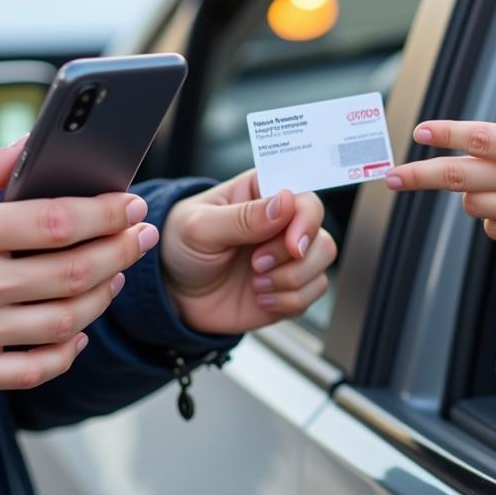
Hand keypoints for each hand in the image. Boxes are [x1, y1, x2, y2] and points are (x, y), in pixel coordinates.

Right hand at [0, 142, 157, 394]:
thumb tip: (34, 145)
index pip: (57, 220)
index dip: (107, 213)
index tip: (133, 205)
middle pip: (73, 270)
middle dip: (121, 250)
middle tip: (143, 236)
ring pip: (65, 319)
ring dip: (103, 295)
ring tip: (116, 274)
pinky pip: (36, 369)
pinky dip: (68, 351)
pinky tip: (79, 330)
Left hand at [160, 170, 335, 332]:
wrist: (173, 293)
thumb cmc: (181, 245)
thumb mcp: (201, 227)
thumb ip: (243, 217)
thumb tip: (286, 202)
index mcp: (261, 194)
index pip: (305, 197)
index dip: (305, 219)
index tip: (291, 243)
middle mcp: (281, 223)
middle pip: (320, 233)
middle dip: (292, 257)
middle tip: (256, 264)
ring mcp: (287, 256)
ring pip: (322, 262)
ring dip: (291, 280)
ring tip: (256, 282)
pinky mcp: (290, 286)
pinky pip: (312, 293)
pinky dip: (288, 300)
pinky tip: (260, 297)